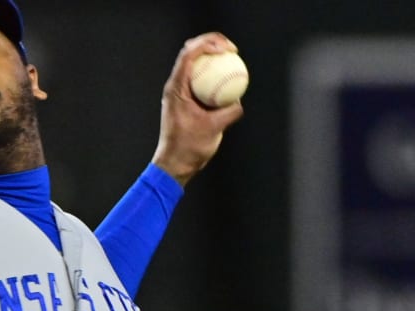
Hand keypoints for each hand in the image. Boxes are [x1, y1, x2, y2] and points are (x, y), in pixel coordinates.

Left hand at [151, 32, 244, 186]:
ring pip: (194, 64)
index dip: (209, 43)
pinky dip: (213, 74)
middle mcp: (175, 86)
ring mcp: (179, 92)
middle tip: (231, 49)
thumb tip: (239, 100)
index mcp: (176, 88)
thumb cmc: (189, 148)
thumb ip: (229, 112)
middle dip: (210, 43)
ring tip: (231, 57)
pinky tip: (229, 78)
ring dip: (211, 56)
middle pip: (190, 52)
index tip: (228, 49)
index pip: (190, 55)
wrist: (175, 163)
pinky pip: (200, 79)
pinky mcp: (185, 100)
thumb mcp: (214, 128)